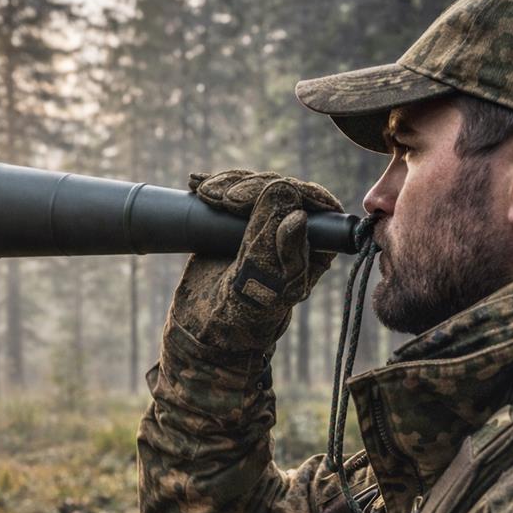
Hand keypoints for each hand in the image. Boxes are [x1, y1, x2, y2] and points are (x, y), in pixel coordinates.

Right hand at [170, 169, 342, 353]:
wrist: (203, 329)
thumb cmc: (240, 317)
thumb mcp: (261, 289)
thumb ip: (277, 253)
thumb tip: (296, 212)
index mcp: (316, 250)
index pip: (312, 204)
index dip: (283, 191)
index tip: (242, 199)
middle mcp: (297, 235)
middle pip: (282, 189)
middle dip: (250, 187)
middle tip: (220, 199)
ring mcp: (267, 226)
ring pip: (257, 186)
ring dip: (229, 184)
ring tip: (205, 194)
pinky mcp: (241, 223)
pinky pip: (235, 194)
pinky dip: (216, 186)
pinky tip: (196, 184)